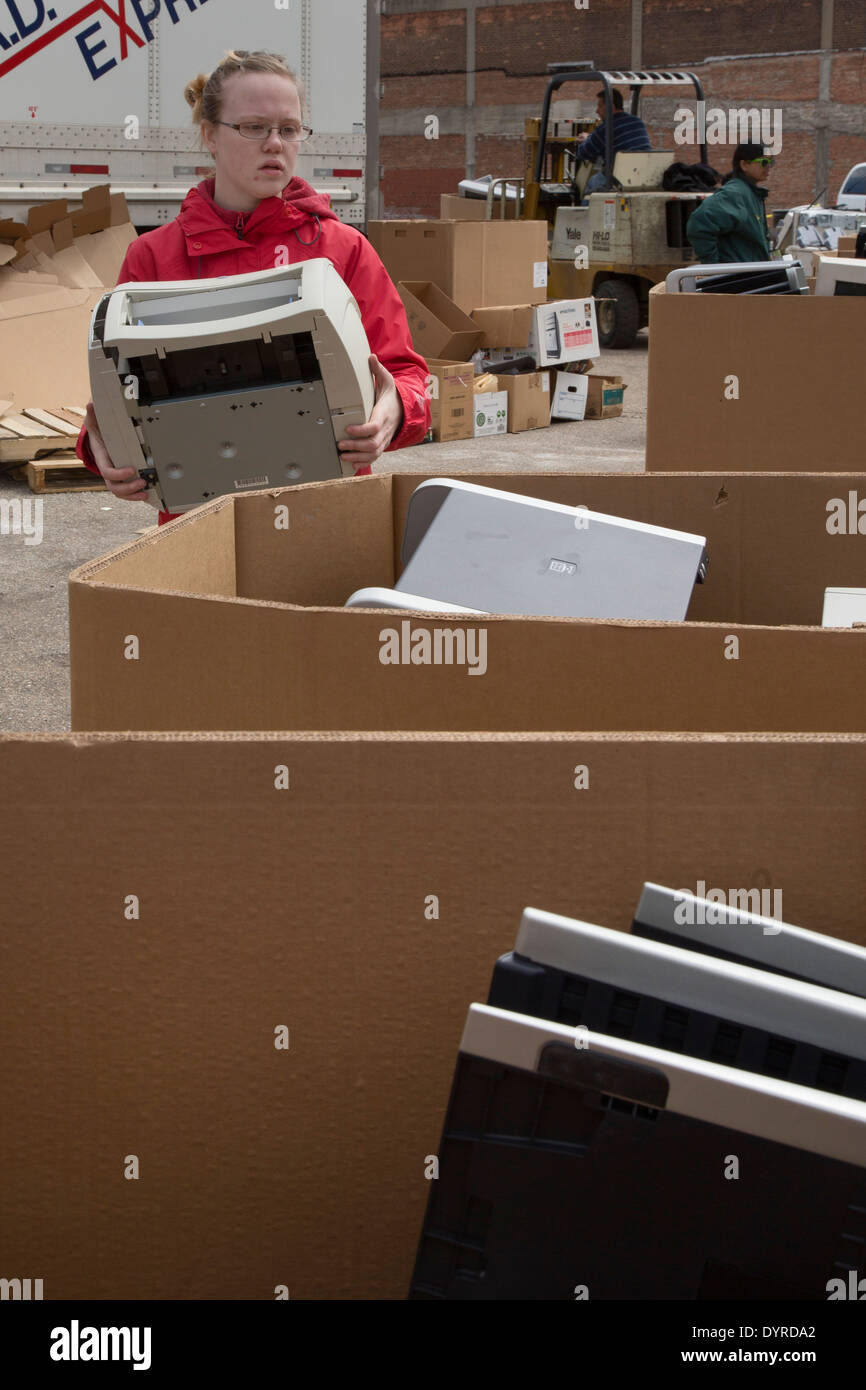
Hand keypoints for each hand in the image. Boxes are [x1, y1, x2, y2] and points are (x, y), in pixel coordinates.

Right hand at [84, 402, 148, 500]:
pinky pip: (126, 491)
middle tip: (142, 482)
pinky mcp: (122, 478)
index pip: (107, 471)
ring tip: (145, 492)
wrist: (98, 439)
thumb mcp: (93, 422)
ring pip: (120, 492)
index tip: (131, 470)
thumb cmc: (97, 432)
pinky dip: (134, 494)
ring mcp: (114, 476)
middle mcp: (108, 470)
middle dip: (128, 488)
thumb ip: (92, 415)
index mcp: (102, 459)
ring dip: (133, 495)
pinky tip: (146, 493)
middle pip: (114, 487)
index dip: (118, 474)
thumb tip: (91, 404)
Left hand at [338, 354, 403, 470]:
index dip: (361, 430)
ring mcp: (384, 439)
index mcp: (384, 414)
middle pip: (372, 443)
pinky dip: (363, 462)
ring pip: (373, 453)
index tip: (348, 428)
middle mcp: (385, 429)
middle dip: (355, 446)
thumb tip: (371, 357)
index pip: (374, 426)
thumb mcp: (387, 381)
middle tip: (340, 444)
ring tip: (343, 456)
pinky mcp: (381, 445)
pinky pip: (374, 457)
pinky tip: (352, 463)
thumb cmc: (392, 397)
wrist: (404, 410)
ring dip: (357, 457)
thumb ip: (377, 370)